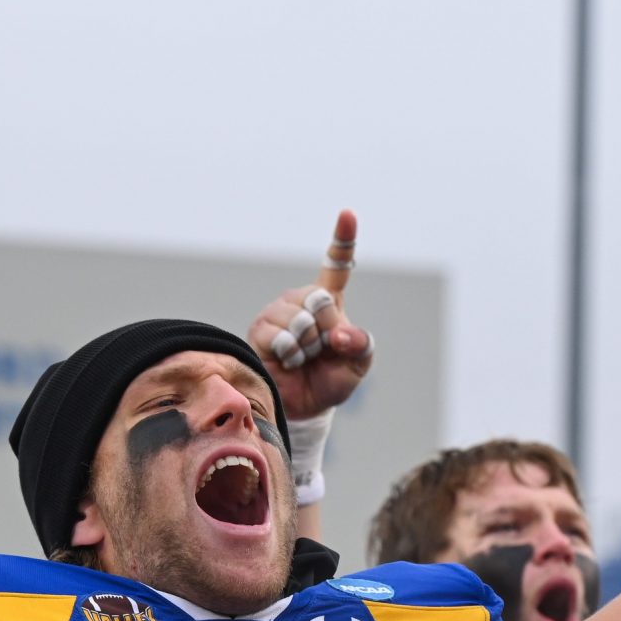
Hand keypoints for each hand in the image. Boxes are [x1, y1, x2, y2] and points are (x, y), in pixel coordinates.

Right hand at [246, 210, 374, 419]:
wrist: (305, 407)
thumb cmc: (332, 380)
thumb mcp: (359, 364)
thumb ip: (360, 344)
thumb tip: (339, 333)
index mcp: (329, 302)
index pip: (337, 266)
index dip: (343, 239)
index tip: (348, 213)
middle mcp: (301, 301)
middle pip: (319, 299)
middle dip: (326, 329)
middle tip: (321, 349)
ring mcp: (278, 313)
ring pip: (299, 320)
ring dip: (307, 348)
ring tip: (303, 358)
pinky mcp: (260, 330)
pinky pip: (280, 336)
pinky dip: (290, 355)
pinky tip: (287, 362)